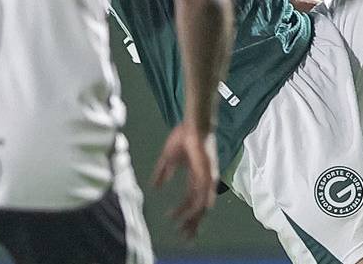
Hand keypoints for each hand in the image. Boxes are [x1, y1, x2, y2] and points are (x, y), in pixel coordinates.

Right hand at [152, 123, 217, 239]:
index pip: (190, 201)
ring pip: (202, 202)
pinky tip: (200, 211)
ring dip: (194, 217)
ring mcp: (206, 175)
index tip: (172, 223)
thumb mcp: (168, 158)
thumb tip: (155, 186)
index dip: (182, 213)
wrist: (192, 124)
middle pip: (198, 206)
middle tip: (185, 237)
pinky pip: (206, 189)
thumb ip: (162, 172)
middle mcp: (203, 179)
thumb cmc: (183, 137)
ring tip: (186, 229)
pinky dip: (202, 201)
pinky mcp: (207, 169)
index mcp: (195, 177)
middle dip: (192, 222)